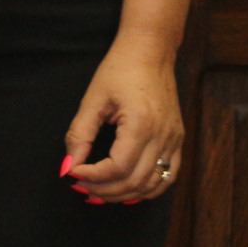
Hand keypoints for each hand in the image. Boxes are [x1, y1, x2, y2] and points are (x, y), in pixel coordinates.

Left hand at [64, 41, 183, 203]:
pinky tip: (126, 190)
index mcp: (141, 124)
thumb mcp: (92, 100)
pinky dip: (147, 189)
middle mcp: (163, 136)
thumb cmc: (119, 70)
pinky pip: (168, 176)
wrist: (150, 53)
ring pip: (152, 184)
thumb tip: (69, 165)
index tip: (73, 173)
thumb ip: (79, 135)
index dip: (93, 176)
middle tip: (80, 187)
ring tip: (98, 192)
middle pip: (135, 181)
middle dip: (105, 190)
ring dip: (124, 194)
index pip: (118, 167)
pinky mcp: (178, 140)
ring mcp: (174, 140)